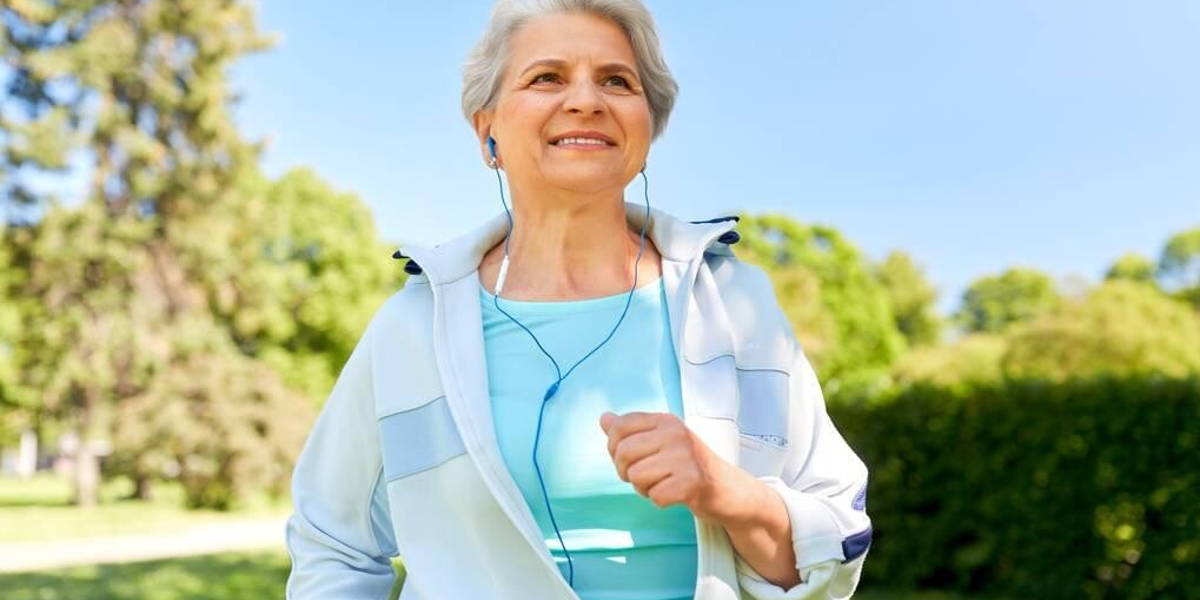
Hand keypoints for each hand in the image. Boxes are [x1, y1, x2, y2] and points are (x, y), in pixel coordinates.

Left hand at [598, 410, 761, 526]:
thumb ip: (632, 430)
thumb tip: (604, 418)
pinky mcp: (691, 482)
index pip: (620, 427)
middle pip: (623, 453)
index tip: (629, 458)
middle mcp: (675, 434)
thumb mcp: (661, 441)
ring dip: (645, 488)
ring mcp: (685, 457)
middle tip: (647, 476)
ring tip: (663, 484)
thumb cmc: (688, 465)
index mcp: (666, 421)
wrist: (727, 489)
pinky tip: (674, 494)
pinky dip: (660, 500)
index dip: (614, 447)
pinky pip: (654, 496)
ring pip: (636, 476)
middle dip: (627, 472)